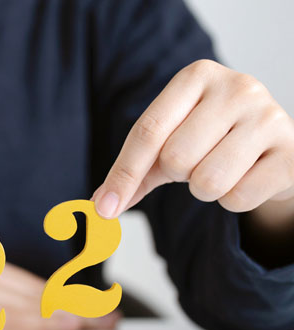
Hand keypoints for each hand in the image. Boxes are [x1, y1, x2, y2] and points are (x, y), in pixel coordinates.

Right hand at [0, 249, 119, 329]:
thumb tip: (3, 297)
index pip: (29, 281)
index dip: (61, 293)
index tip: (87, 302)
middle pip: (38, 291)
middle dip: (77, 305)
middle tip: (110, 316)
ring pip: (31, 304)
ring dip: (68, 315)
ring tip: (100, 326)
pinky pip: (8, 319)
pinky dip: (39, 323)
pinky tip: (62, 329)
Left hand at [93, 60, 293, 222]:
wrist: (276, 148)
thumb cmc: (213, 142)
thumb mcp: (170, 144)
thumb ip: (135, 171)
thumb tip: (101, 204)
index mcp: (197, 76)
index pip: (147, 130)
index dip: (123, 174)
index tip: (103, 208)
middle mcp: (237, 87)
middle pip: (175, 159)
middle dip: (178, 175)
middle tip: (198, 161)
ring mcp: (269, 117)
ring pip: (206, 182)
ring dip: (205, 189)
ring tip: (223, 169)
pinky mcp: (292, 153)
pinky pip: (237, 198)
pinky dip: (233, 200)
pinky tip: (248, 177)